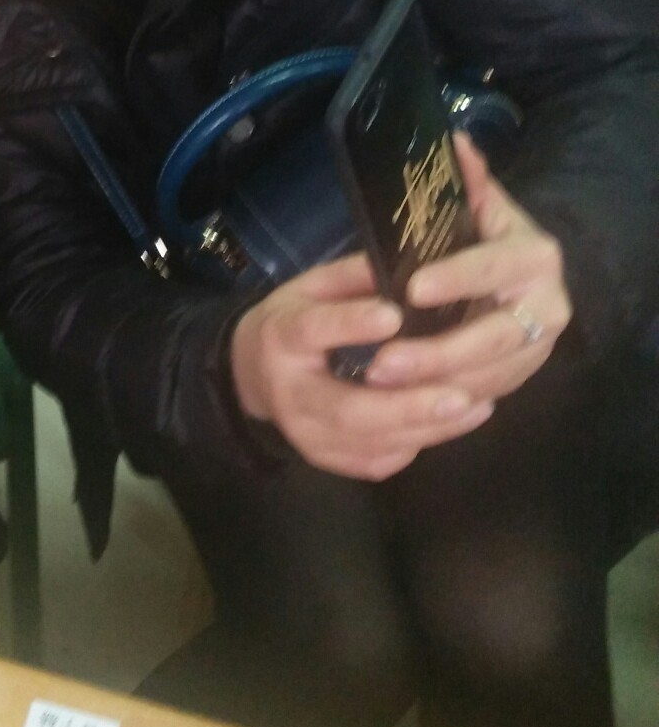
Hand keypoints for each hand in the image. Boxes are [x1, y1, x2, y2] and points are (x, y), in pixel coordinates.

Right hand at [230, 254, 495, 479]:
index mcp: (281, 336)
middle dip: (408, 405)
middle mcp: (290, 393)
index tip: (395, 315)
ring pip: (370, 443)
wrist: (251, 375)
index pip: (313, 331)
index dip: (351, 325)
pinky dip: (417, 444)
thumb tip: (411, 265)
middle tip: (460, 394)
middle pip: (348, 409)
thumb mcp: (312, 287)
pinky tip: (451, 423)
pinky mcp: (325, 458)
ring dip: (427, 428)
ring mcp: (306, 435)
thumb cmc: (293, 320)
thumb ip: (355, 277)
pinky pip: (376, 461)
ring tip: (475, 406)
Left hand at [364, 133, 569, 405]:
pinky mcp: (522, 375)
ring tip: (380, 384)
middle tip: (382, 362)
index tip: (411, 289)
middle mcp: (547, 305)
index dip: (456, 279)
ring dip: (435, 385)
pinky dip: (446, 401)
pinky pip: (486, 395)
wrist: (521, 281)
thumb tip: (452, 140)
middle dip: (437, 353)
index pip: (492, 268)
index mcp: (534, 256)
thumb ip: (468, 179)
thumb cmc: (487, 239)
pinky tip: (404, 404)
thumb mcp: (479, 207)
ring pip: (489, 375)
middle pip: (494, 337)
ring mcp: (538, 346)